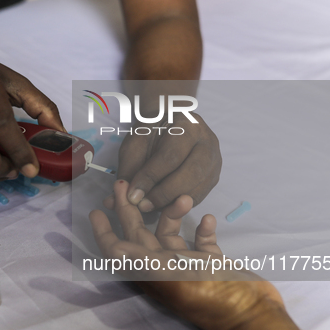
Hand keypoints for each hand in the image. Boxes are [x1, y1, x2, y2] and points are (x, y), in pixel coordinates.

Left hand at [90, 180, 283, 329]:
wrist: (252, 316)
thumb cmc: (210, 297)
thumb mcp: (172, 276)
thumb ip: (142, 259)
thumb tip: (112, 248)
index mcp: (150, 272)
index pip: (119, 250)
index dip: (104, 232)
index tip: (96, 210)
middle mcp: (164, 267)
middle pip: (140, 233)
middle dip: (130, 209)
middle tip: (124, 184)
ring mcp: (188, 264)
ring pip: (172, 232)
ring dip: (173, 213)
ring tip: (183, 196)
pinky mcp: (211, 262)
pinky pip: (201, 239)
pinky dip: (202, 228)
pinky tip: (207, 217)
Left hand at [104, 113, 220, 211]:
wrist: (170, 124)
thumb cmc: (151, 133)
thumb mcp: (135, 144)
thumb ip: (127, 171)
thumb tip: (114, 201)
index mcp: (188, 125)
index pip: (171, 156)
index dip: (151, 178)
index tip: (132, 194)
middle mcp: (208, 142)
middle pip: (190, 174)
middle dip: (163, 194)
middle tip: (142, 205)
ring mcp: (214, 160)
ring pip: (197, 188)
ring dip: (172, 203)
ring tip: (149, 206)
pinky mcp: (214, 177)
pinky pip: (199, 197)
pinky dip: (179, 205)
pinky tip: (162, 206)